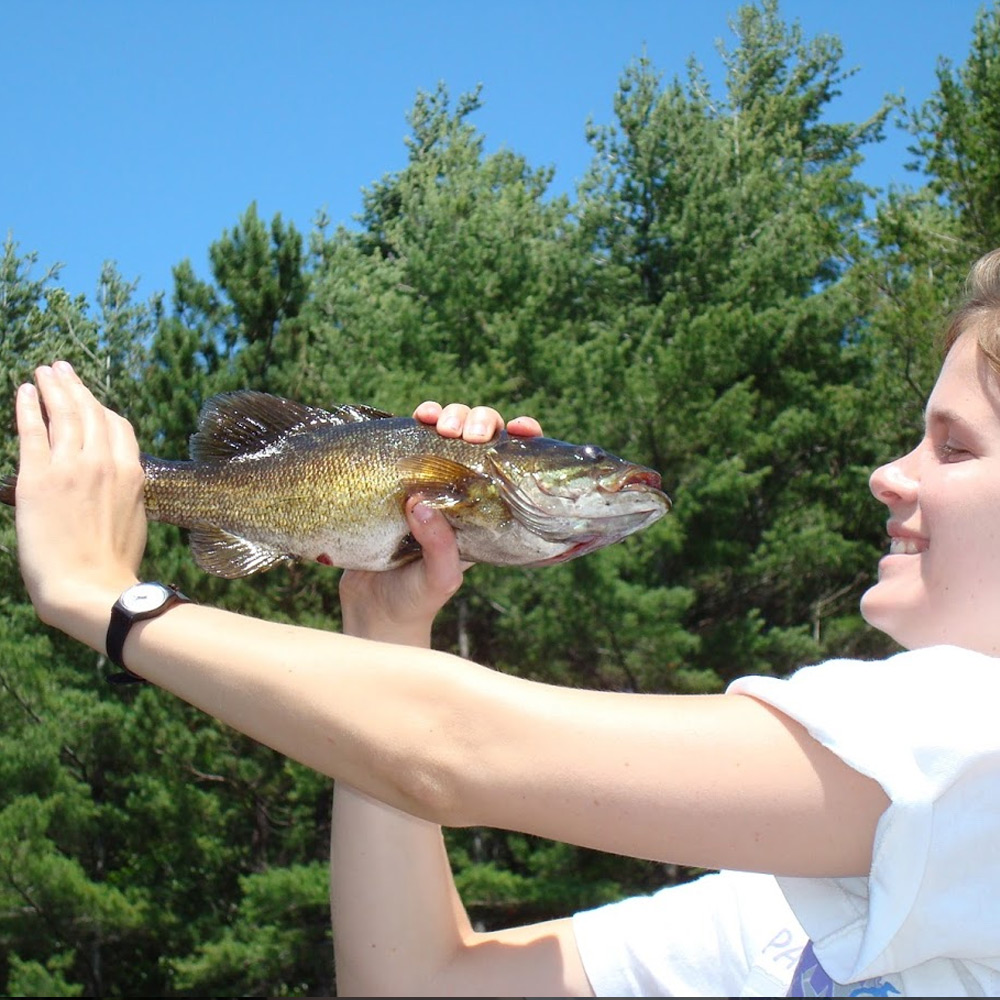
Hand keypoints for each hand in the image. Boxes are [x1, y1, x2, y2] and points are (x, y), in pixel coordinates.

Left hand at [14, 362, 145, 623]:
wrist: (89, 586)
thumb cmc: (112, 563)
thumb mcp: (133, 519)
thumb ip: (124, 491)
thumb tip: (114, 483)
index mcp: (131, 473)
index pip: (117, 426)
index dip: (101, 408)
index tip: (89, 400)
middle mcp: (104, 462)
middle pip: (90, 412)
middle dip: (74, 387)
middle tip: (62, 369)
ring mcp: (71, 467)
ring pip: (63, 413)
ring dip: (53, 387)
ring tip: (44, 371)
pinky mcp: (38, 478)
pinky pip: (32, 431)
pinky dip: (28, 408)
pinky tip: (25, 392)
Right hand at [339, 402, 543, 644]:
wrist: (373, 612)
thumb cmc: (416, 599)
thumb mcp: (439, 578)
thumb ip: (439, 546)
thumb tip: (421, 503)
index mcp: (487, 511)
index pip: (516, 466)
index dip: (523, 439)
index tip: (519, 429)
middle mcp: (464, 492)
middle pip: (482, 437)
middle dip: (478, 421)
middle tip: (463, 432)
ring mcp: (431, 482)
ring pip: (448, 432)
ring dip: (447, 415)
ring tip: (434, 421)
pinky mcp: (398, 479)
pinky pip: (411, 441)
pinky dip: (415, 423)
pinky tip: (414, 418)